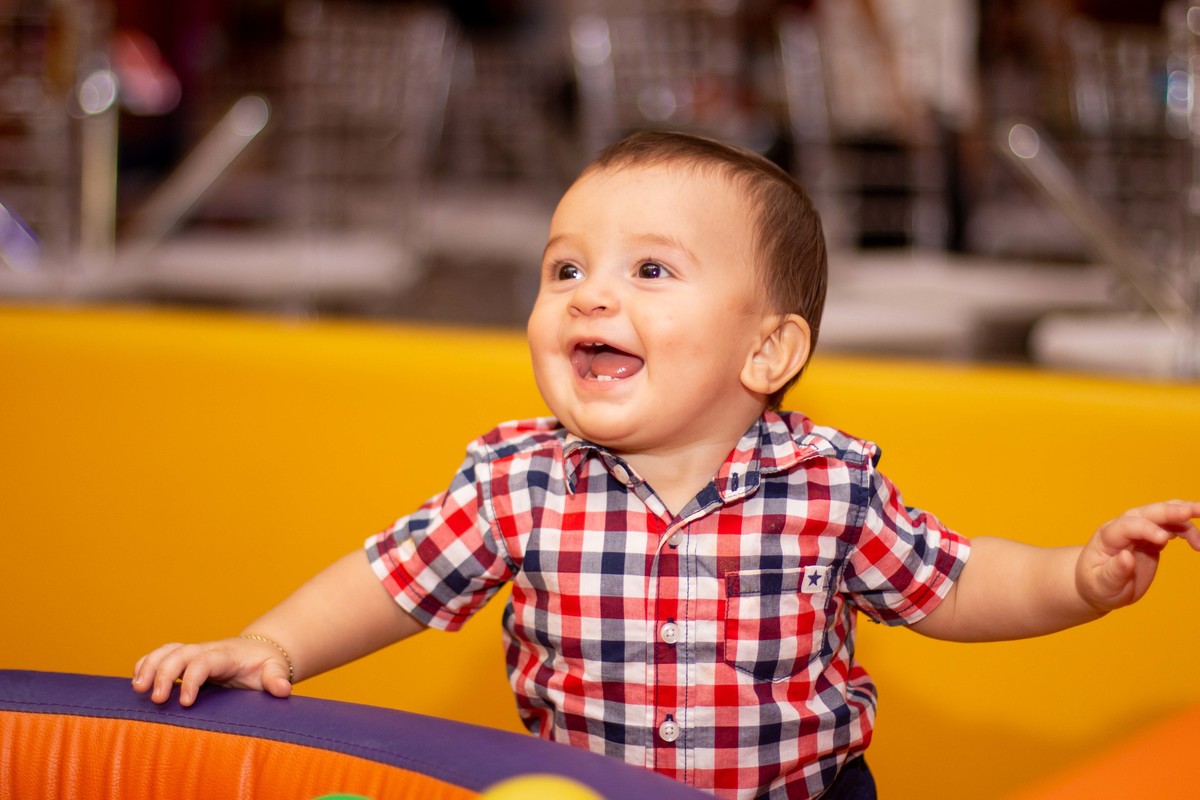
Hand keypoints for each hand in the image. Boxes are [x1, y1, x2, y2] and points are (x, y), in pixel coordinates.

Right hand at [132, 637, 292, 706]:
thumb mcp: (275, 670)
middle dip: (164, 674)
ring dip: (149, 666)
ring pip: (166, 651)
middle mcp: (206, 650)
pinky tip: (136, 681)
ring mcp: (194, 653)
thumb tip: (283, 689)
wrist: (261, 652)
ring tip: (137, 689)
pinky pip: (161, 655)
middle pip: (179, 654)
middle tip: (158, 700)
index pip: (204, 662)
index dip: (192, 680)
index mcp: (226, 655)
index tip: (186, 702)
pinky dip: (146, 664)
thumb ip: (277, 678)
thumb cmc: (266, 665)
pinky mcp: (185, 659)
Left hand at [1076, 500, 1199, 612]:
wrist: (1098, 584)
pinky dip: (1186, 529)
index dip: (1145, 529)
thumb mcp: (1102, 584)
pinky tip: (1197, 542)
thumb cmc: (1097, 584)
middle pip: (1147, 513)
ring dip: (1184, 516)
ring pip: (1163, 515)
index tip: (1164, 539)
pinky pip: (1171, 527)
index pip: (1127, 526)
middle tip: (1191, 512)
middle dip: (1169, 511)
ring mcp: (1139, 530)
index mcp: (1107, 537)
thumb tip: (1127, 558)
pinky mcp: (1151, 537)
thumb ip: (1114, 572)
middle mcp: (1123, 528)